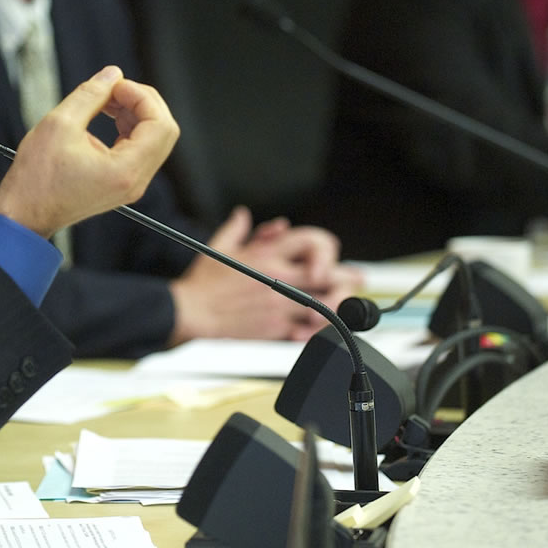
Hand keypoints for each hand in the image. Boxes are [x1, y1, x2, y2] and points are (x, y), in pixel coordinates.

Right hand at [0, 66, 178, 237]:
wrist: (23, 213)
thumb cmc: (36, 180)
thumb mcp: (59, 124)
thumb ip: (91, 94)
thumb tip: (111, 75)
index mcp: (125, 171)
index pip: (160, 124)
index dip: (141, 96)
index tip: (116, 85)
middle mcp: (135, 181)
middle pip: (163, 131)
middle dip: (141, 102)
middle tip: (113, 89)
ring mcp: (130, 185)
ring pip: (153, 139)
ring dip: (134, 113)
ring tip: (106, 100)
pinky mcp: (122, 183)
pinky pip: (139, 149)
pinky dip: (128, 127)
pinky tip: (106, 115)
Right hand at [167, 206, 360, 344]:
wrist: (191, 312)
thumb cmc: (202, 283)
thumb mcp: (218, 247)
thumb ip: (236, 229)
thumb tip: (243, 216)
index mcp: (268, 254)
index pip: (312, 243)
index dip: (327, 251)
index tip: (330, 261)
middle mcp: (280, 278)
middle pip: (329, 275)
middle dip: (348, 278)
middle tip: (357, 281)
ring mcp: (280, 304)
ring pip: (326, 305)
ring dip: (338, 306)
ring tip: (345, 307)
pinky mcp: (275, 328)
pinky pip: (308, 330)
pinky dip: (317, 330)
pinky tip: (318, 328)